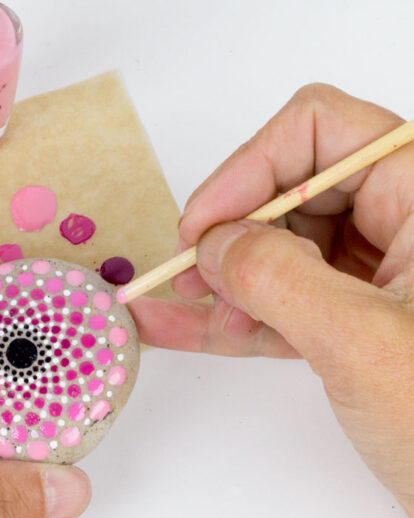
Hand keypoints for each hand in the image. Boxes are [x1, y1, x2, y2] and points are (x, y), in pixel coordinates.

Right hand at [131, 84, 413, 516]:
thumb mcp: (366, 343)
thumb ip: (280, 280)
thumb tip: (214, 244)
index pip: (320, 132)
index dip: (248, 170)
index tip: (200, 225)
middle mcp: (403, 220)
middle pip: (289, 193)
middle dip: (230, 235)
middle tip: (187, 277)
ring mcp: (376, 273)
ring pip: (276, 251)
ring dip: (221, 281)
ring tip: (170, 310)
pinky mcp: (353, 319)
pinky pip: (281, 302)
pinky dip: (232, 316)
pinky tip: (178, 327)